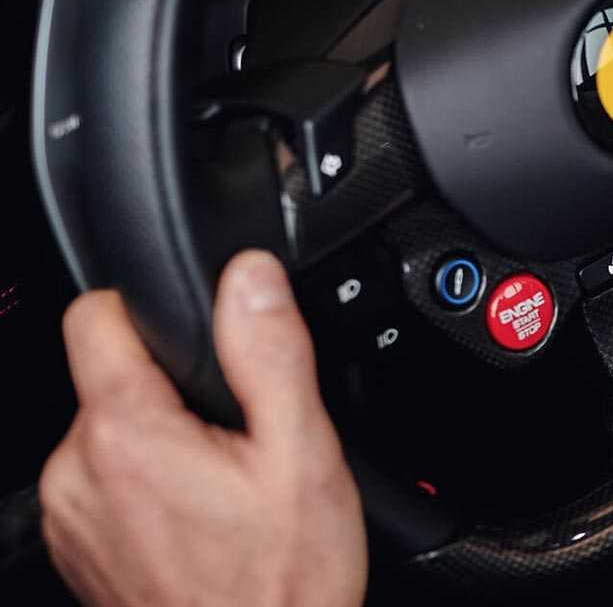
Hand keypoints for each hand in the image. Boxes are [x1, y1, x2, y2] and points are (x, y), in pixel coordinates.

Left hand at [39, 251, 366, 606]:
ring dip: (161, 442)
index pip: (93, 317)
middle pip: (111, 378)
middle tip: (240, 443)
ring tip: (226, 489)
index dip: (148, 309)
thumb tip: (249, 276)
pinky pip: (104, 483)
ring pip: (110, 432)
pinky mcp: (76, 548)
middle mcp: (75, 472)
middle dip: (174, 392)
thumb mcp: (303, 454)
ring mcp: (68, 516)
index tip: (201, 339)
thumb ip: (270, 353)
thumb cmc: (280, 584)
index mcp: (127, 434)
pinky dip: (148, 487)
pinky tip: (202, 521)